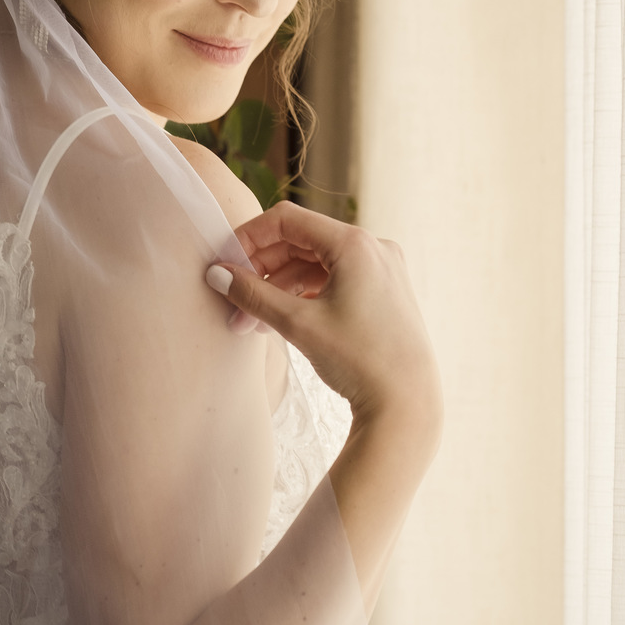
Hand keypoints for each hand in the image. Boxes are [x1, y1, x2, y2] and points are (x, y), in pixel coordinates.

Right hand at [207, 202, 441, 437]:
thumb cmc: (359, 360)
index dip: (249, 238)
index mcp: (355, 244)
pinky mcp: (382, 292)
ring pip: (314, 265)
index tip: (225, 264)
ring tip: (248, 322)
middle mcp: (372, 248)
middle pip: (300, 242)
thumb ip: (253, 294)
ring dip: (278, 288)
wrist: (407, 404)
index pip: (287, 221)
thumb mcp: (298, 324)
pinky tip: (278, 320)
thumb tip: (217, 275)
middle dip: (261, 271)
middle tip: (232, 300)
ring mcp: (380, 270)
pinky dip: (303, 296)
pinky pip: (333, 281)